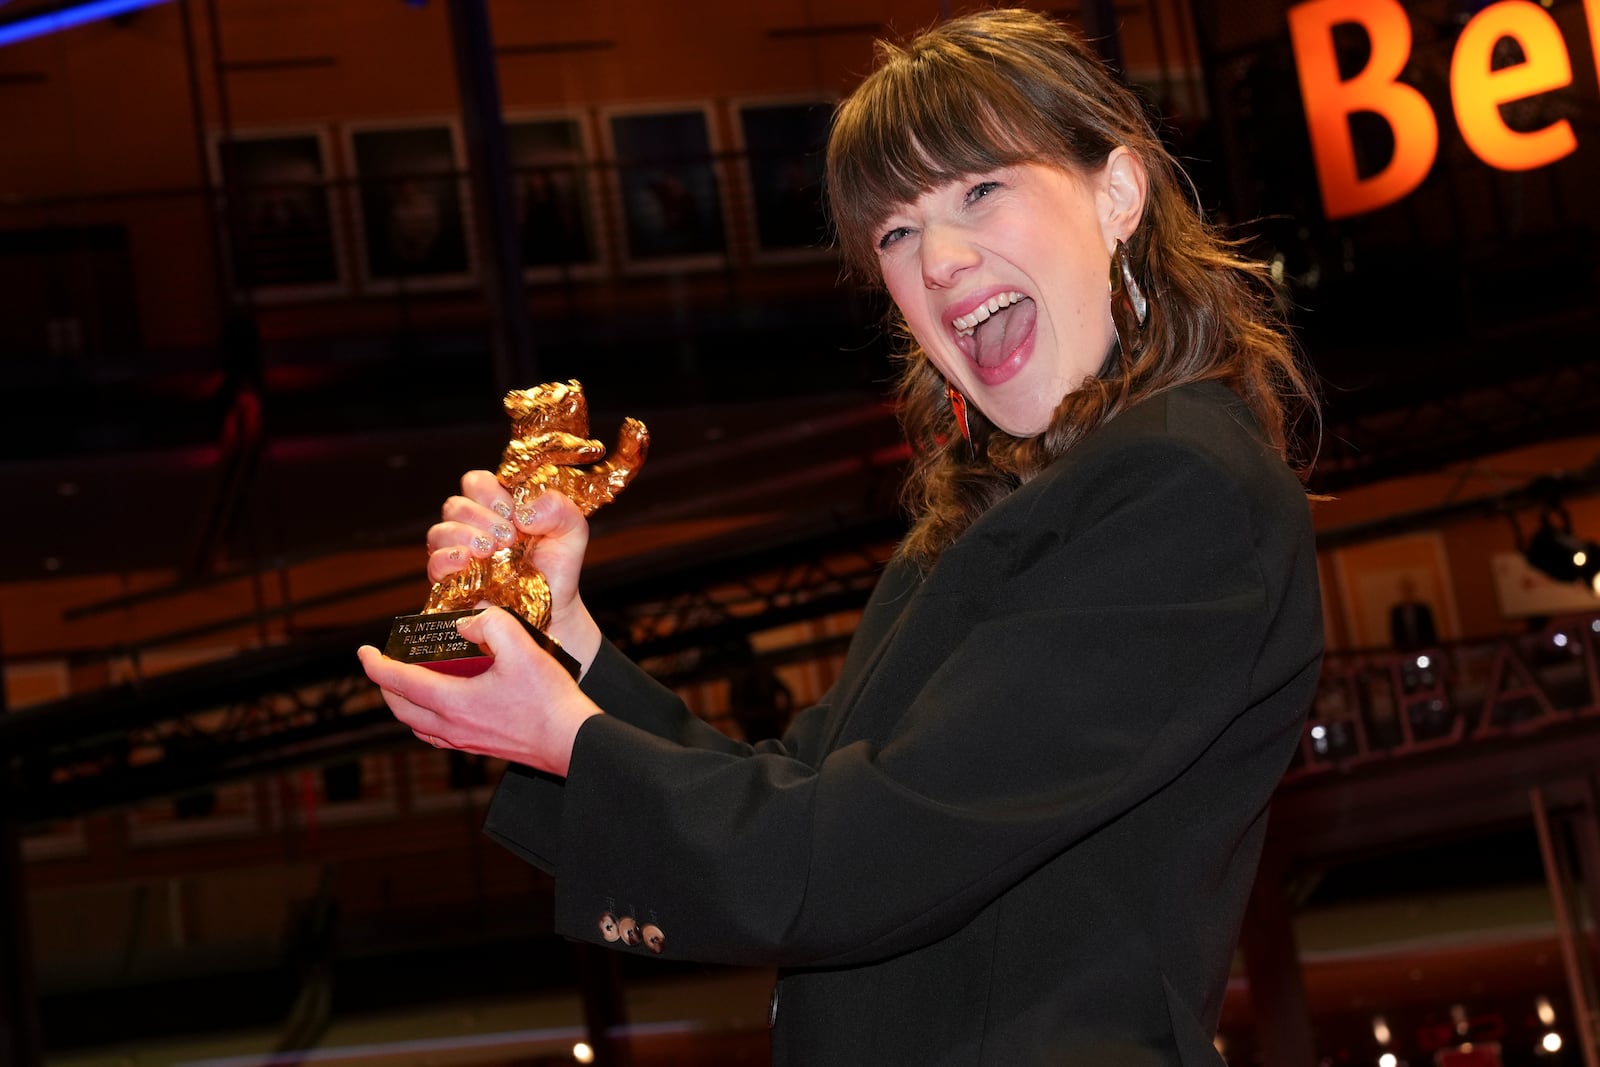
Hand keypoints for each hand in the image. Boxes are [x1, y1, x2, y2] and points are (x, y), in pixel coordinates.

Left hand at [358, 608, 600, 776]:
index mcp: (454, 702)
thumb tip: (465, 624)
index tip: (363, 650)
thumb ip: (490, 624)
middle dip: (384, 684)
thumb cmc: (549, 699)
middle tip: (381, 663)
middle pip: (400, 707)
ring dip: (402, 703)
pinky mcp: (479, 747)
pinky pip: (436, 735)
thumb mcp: (522, 647)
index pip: (399, 682)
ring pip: (416, 725)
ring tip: (405, 682)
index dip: (375, 665)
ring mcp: (464, 741)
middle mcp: (452, 727)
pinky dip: (424, 718)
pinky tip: (439, 706)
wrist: (572, 742)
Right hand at [424, 470, 601, 672]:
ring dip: (466, 535)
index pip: (476, 483)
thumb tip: (524, 512)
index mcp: (497, 509)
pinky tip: (468, 560)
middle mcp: (473, 528)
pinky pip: (434, 563)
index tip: (513, 511)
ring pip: (440, 531)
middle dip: (482, 517)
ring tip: (492, 550)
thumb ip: (559, 508)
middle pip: (455, 505)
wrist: (553, 611)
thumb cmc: (557, 569)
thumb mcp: (572, 531)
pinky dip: (447, 558)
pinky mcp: (451, 583)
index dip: (489, 492)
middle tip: (509, 537)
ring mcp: (459, 555)